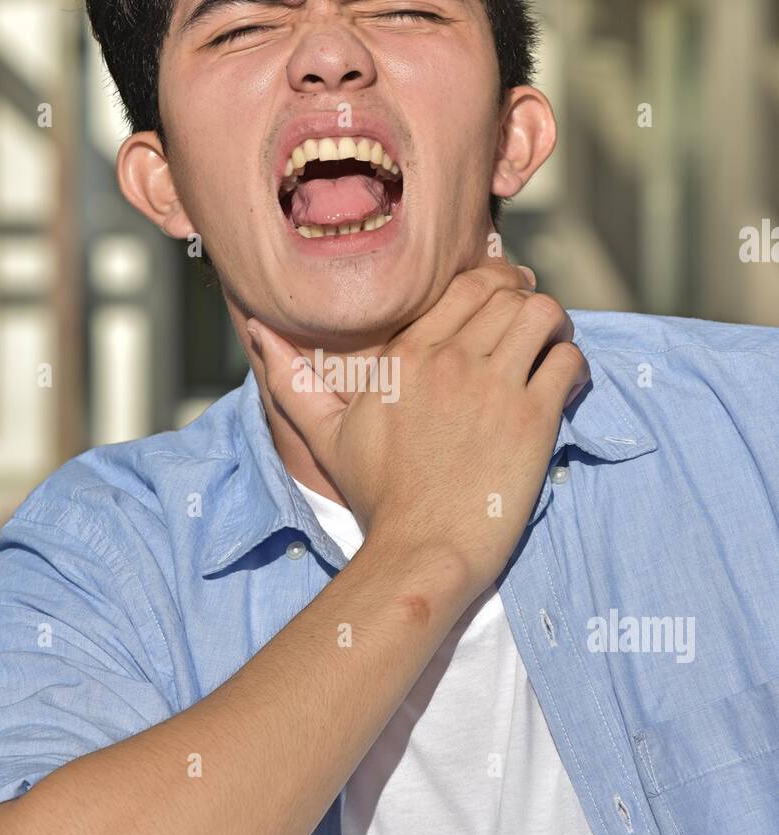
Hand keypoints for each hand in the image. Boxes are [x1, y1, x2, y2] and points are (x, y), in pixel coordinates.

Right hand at [247, 262, 588, 603]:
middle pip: (507, 292)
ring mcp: (493, 387)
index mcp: (406, 356)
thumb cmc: (377, 497)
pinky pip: (567, 361)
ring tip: (554, 349)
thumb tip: (258, 330)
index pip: (464, 285)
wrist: (419, 550)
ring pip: (543, 314)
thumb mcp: (325, 435)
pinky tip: (565, 387)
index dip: (494, 284)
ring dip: (556, 325)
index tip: (505, 300)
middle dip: (527, 301)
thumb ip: (293, 380)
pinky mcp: (531, 419)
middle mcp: (450, 360)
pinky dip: (575, 366)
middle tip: (535, 329)